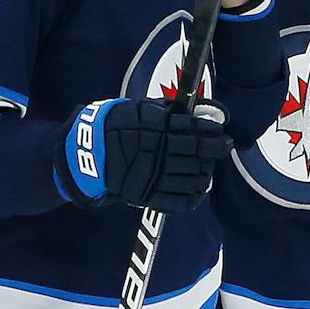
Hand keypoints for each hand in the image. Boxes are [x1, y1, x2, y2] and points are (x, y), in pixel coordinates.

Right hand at [58, 98, 230, 212]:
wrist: (85, 152)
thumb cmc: (116, 125)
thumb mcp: (139, 108)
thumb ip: (170, 109)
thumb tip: (205, 108)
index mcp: (153, 127)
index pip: (192, 129)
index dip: (212, 132)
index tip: (223, 133)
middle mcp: (155, 151)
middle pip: (196, 153)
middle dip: (215, 150)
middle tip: (224, 148)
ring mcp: (151, 176)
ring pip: (192, 178)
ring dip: (206, 173)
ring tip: (207, 169)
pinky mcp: (146, 195)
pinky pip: (178, 201)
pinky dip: (194, 196)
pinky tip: (199, 189)